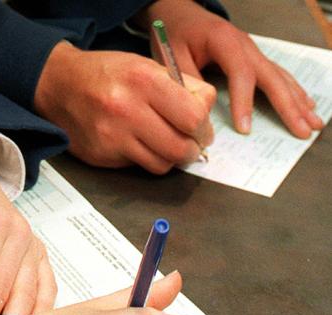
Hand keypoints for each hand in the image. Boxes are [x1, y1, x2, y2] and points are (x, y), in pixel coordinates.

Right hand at [34, 42, 216, 171]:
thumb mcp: (145, 65)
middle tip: (192, 146)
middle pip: (181, 147)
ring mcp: (112, 136)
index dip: (204, 129)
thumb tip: (205, 116)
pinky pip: (137, 166)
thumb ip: (180, 87)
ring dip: (171, 159)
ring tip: (167, 147)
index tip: (203, 131)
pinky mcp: (102, 155)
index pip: (194, 116)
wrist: (58, 85)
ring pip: (162, 164)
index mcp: (144, 80)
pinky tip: (139, 145)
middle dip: (193, 150)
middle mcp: (127, 109)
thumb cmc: (105, 74)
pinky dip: (145, 159)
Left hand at [137, 0, 323, 136]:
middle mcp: (245, 46)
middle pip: (272, 77)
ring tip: (312, 123)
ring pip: (280, 77)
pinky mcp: (253, 59)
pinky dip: (292, 92)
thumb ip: (185, 82)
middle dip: (288, 106)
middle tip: (301, 130)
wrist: (179, 14)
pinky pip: (277, 76)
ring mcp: (252, 51)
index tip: (245, 128)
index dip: (244, 102)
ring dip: (298, 102)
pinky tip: (306, 104)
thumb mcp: (172, 57)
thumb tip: (198, 113)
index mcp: (224, 41)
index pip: (241, 74)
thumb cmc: (175, 34)